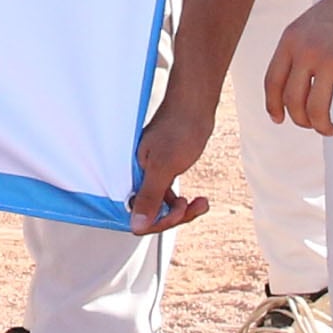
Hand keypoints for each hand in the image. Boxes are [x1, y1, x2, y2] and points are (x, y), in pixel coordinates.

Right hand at [122, 93, 216, 234]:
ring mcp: (152, 174)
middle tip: (191, 206)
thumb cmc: (178, 128)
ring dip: (183, 211)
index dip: (157, 219)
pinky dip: (185, 203)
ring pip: (163, 207)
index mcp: (132, 174)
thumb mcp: (164, 167)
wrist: (194, 107)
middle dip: (174, 215)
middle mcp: (139, 176)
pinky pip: (170, 197)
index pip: (136, 212)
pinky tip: (198, 200)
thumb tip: (135, 225)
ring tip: (200, 204)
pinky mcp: (164, 171)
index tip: (178, 213)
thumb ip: (149, 197)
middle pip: (150, 213)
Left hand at [266, 0, 332, 144]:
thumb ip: (297, 50)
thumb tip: (290, 87)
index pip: (272, 81)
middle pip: (292, 100)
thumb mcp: (308, 24)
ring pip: (316, 110)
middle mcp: (306, 52)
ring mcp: (331, 62)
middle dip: (300, 119)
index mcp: (290, 40)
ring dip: (320, 126)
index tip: (278, 119)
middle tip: (310, 124)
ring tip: (327, 129)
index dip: (273, 105)